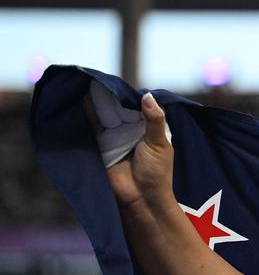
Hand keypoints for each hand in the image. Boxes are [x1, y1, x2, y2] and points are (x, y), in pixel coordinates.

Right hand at [88, 92, 174, 210]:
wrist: (141, 198)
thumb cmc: (156, 172)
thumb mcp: (159, 143)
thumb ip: (154, 119)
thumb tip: (147, 96)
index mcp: (149, 128)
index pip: (139, 106)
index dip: (130, 94)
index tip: (122, 82)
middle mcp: (132, 130)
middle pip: (120, 107)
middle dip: (112, 94)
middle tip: (101, 77)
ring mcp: (116, 136)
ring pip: (106, 113)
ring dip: (98, 100)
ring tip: (90, 82)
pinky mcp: (101, 143)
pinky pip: (94, 124)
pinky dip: (88, 112)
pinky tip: (82, 97)